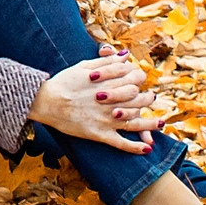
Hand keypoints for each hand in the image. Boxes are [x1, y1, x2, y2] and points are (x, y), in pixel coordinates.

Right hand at [29, 52, 161, 152]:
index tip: (139, 79)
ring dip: (150, 123)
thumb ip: (106, 61)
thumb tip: (125, 55)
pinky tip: (147, 149)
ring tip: (160, 122)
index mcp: (106, 82)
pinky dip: (135, 147)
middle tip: (150, 98)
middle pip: (136, 98)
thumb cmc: (63, 82)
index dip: (138, 77)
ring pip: (134, 122)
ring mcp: (105, 118)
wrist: (45, 102)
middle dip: (146, 98)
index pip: (131, 77)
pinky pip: (121, 143)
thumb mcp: (83, 66)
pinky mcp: (99, 134)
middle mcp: (109, 100)